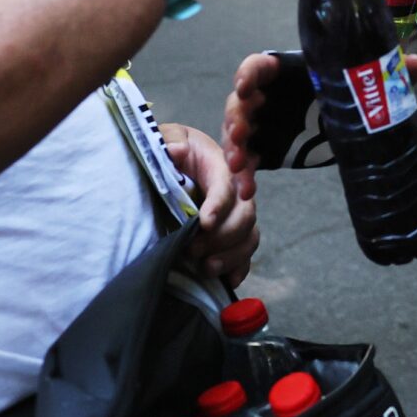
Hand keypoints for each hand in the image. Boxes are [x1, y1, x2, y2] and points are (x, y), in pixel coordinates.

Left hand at [162, 123, 259, 288]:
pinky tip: (226, 280)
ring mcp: (236, 214)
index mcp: (220, 165)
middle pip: (245, 215)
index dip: (219, 205)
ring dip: (232, 255)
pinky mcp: (233, 233)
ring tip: (206, 268)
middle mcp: (236, 191)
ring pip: (249, 236)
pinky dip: (239, 267)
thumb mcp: (167, 136)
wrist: (174, 159)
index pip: (226, 186)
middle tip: (194, 249)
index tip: (204, 222)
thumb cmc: (170, 148)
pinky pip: (246, 253)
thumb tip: (176, 151)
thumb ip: (170, 139)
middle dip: (223, 236)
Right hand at [222, 50, 416, 172]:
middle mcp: (270, 96)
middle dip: (236, 116)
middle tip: (240, 133)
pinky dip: (246, 175)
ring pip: (240, 132)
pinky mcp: (268, 149)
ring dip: (235, 148)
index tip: (245, 86)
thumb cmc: (349, 95)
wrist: (347, 127)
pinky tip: (248, 191)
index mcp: (289, 73)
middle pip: (242, 101)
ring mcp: (265, 123)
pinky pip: (250, 160)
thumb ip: (387, 73)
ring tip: (240, 165)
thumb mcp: (367, 83)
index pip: (259, 66)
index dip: (248, 74)